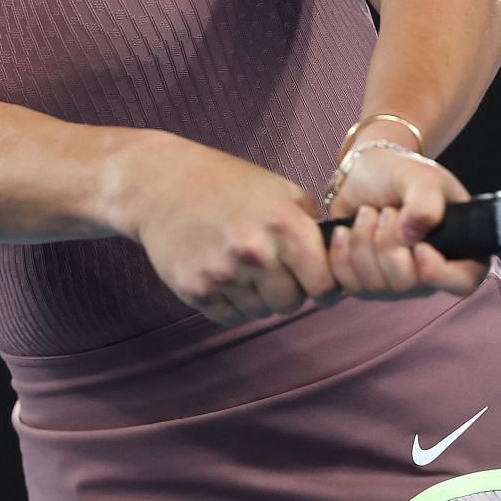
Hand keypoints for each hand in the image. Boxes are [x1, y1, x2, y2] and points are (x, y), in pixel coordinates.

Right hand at [118, 132, 336, 325]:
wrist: (160, 185)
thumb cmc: (227, 183)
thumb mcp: (279, 189)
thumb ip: (312, 224)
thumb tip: (340, 260)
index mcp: (284, 224)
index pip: (324, 284)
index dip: (326, 287)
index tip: (320, 285)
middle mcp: (256, 251)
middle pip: (291, 303)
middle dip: (289, 291)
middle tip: (275, 270)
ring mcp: (223, 273)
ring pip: (261, 312)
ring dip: (260, 298)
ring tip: (245, 266)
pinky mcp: (195, 291)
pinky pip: (231, 316)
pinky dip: (233, 303)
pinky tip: (224, 274)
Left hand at [325, 145, 486, 299]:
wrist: (366, 173)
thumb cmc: (404, 175)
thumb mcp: (424, 178)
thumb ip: (426, 202)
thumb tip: (411, 236)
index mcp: (458, 249)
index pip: (463, 282)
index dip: (439, 273)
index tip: (419, 246)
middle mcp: (429, 274)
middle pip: (408, 284)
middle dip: (389, 242)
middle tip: (387, 211)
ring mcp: (396, 283)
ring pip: (375, 285)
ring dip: (364, 241)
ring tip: (368, 214)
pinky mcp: (364, 284)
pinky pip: (349, 284)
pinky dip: (342, 252)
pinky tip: (346, 230)